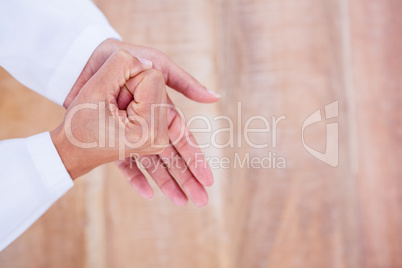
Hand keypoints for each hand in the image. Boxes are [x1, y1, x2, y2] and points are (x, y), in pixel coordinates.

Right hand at [51, 49, 167, 178]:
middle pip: (158, 84)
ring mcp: (162, 137)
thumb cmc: (80, 124)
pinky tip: (123, 117)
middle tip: (112, 110)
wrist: (75, 151)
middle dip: (132, 88)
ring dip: (134, 95)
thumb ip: (122, 64)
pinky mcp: (160, 134)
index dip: (127, 81)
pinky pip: (155, 100)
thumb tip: (148, 62)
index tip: (111, 102)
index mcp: (149, 129)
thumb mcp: (95, 88)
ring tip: (116, 115)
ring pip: (156, 90)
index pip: (153, 77)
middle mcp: (162, 137)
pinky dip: (138, 102)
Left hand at [64, 39, 219, 206]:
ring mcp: (130, 135)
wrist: (85, 59)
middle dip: (187, 177)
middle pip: (172, 157)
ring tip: (182, 202)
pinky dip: (136, 178)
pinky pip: (124, 164)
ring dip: (167, 183)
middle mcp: (148, 125)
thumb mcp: (157, 65)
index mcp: (162, 111)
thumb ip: (185, 82)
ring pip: (152, 164)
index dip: (195, 158)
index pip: (182, 139)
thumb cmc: (125, 58)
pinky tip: (148, 193)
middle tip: (201, 198)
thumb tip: (216, 97)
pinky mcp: (110, 139)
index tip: (208, 178)